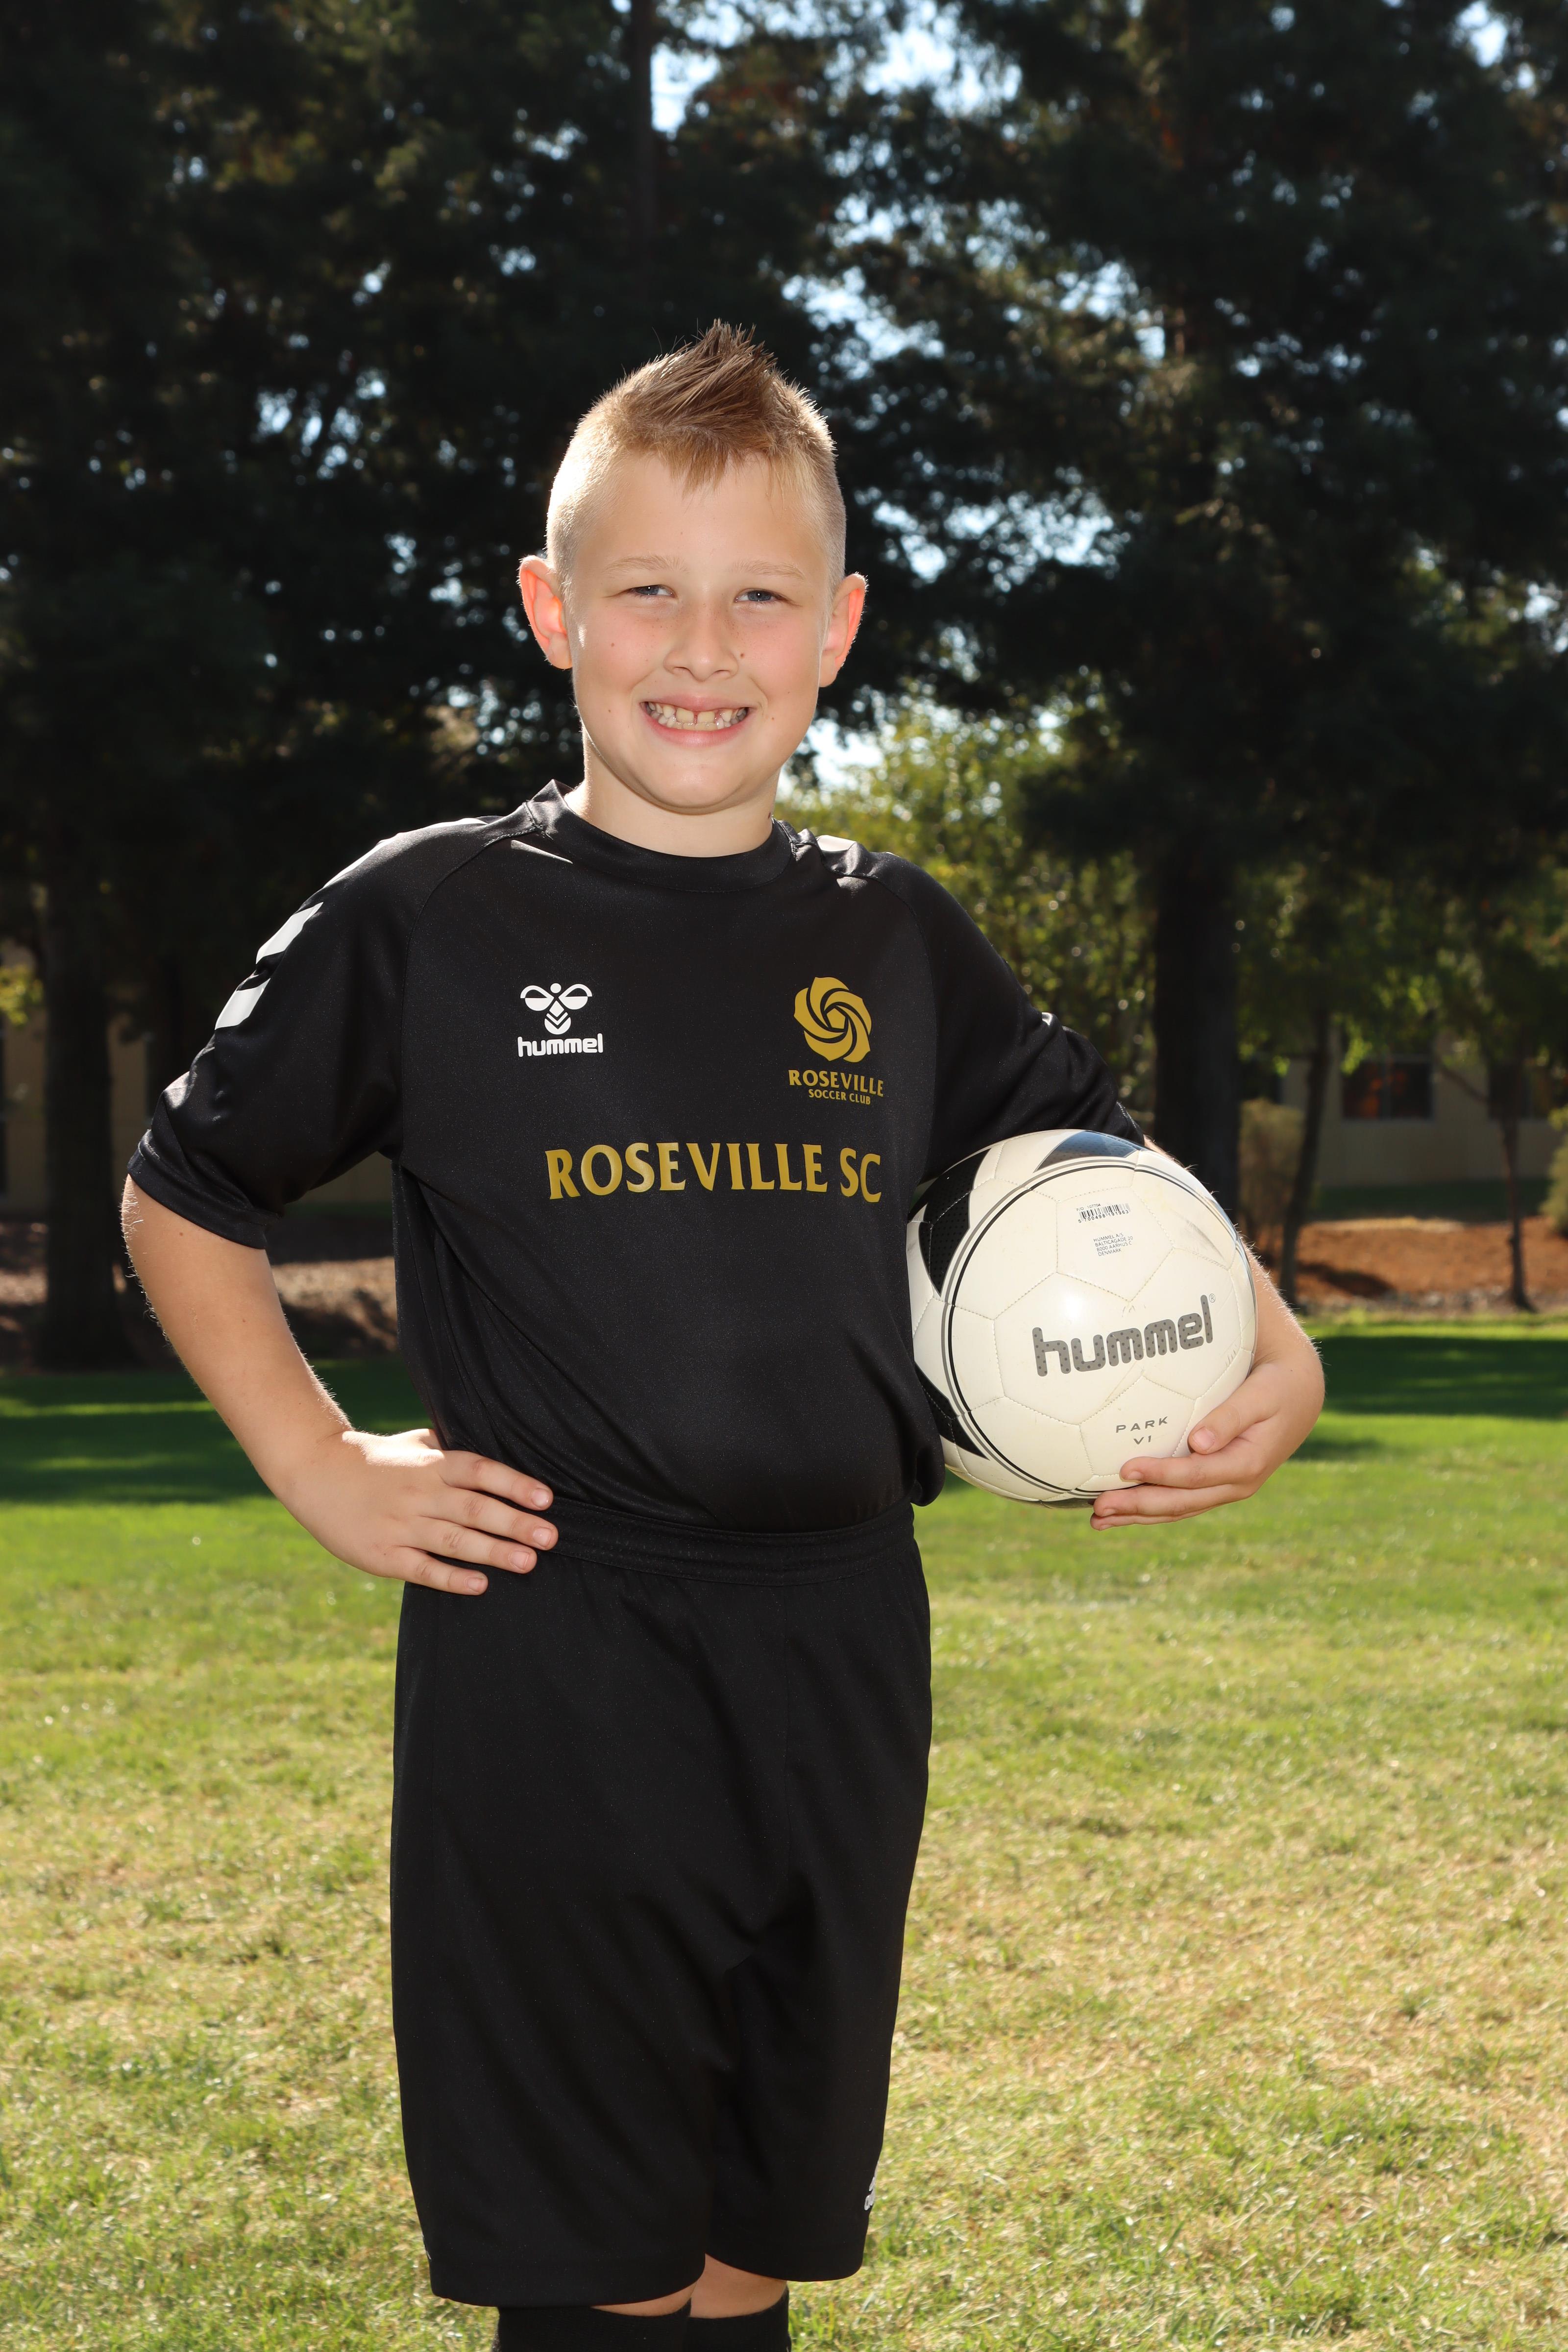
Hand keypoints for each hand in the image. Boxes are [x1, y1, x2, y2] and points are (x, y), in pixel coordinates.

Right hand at [275, 1426, 556, 1594]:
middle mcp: (420, 1493)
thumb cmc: (375, 1459)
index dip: (514, 1484)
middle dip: (515, 1523)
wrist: (314, 1472)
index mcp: (431, 1463)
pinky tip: (480, 1585)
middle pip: (474, 1508)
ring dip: (493, 1551)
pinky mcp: (383, 1555)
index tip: (546, 1499)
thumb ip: (451, 1447)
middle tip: (552, 1537)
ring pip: (454, 1540)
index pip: (480, 1471)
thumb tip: (496, 1441)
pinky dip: (451, 1578)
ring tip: (528, 1561)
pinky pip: (422, 1569)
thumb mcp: (414, 1442)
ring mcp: (401, 1525)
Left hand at [1090, 1259, 1323, 1529]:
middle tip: (1098, 1509)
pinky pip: (1180, 1502)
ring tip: (1098, 1520)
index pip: (1196, 1475)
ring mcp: (1225, 1488)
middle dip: (1138, 1507)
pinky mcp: (1216, 1484)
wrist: (1298, 1398)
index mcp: (1247, 1464)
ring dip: (1138, 1516)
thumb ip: (1230, 1417)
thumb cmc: (1276, 1388)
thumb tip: (1198, 1442)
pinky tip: (1122, 1511)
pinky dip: (1150, 1509)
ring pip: (1177, 1509)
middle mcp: (1236, 1485)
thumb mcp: (1260, 1396)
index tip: (1125, 1468)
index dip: (1160, 1474)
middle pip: (1181, 1503)